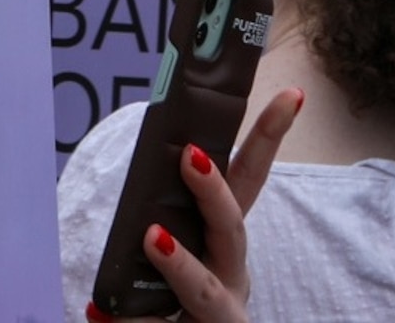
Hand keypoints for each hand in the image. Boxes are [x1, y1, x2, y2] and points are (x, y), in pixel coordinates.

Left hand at [114, 88, 300, 322]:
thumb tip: (146, 184)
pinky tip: (103, 313)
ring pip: (206, 290)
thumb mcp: (178, 249)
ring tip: (153, 239)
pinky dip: (131, 322)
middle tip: (192, 155)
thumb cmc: (179, 297)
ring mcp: (221, 313)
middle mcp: (232, 273)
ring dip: (181, 265)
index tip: (291, 95)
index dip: (268, 139)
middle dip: (215, 193)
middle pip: (233, 230)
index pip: (249, 182)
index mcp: (225, 241)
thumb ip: (166, 217)